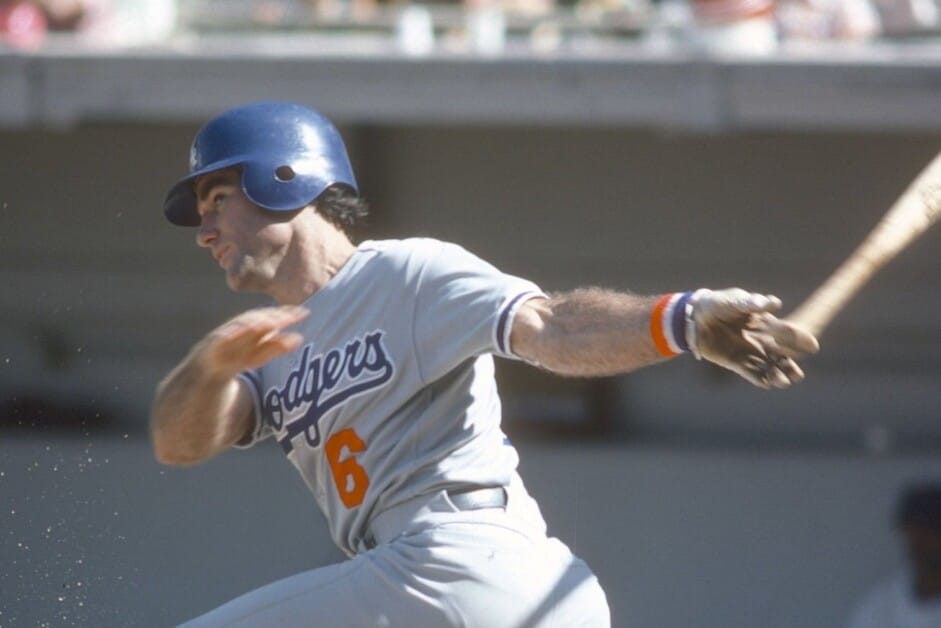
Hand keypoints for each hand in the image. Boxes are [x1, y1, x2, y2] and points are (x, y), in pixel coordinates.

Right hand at [196, 305, 308, 377]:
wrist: (205, 369)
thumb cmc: (236, 357)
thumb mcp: (258, 355)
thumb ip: (276, 346)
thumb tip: (299, 338)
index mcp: (251, 326)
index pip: (271, 317)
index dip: (287, 314)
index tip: (304, 312)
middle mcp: (238, 327)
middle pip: (257, 318)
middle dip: (273, 317)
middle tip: (290, 316)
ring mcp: (224, 334)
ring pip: (239, 326)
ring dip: (253, 323)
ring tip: (268, 323)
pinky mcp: (209, 344)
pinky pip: (218, 339)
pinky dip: (227, 334)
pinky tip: (234, 334)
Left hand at [690, 288, 818, 388]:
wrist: (695, 317)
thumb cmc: (718, 303)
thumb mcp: (735, 300)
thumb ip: (753, 303)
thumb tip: (775, 303)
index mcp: (766, 323)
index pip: (787, 332)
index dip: (800, 339)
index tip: (812, 346)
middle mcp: (761, 340)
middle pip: (781, 355)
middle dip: (790, 365)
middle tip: (797, 374)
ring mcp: (749, 352)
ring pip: (769, 367)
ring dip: (778, 375)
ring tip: (784, 381)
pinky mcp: (735, 362)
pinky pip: (751, 373)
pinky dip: (760, 379)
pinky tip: (769, 384)